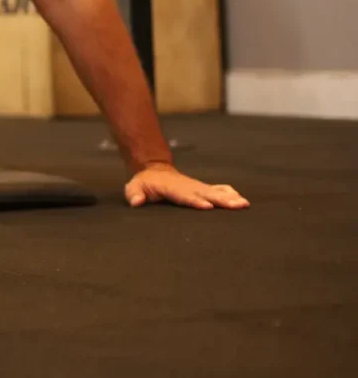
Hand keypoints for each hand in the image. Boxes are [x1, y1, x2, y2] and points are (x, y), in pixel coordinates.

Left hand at [124, 164, 248, 209]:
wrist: (154, 170)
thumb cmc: (144, 183)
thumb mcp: (134, 187)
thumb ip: (134, 194)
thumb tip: (136, 202)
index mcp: (172, 188)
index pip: (184, 196)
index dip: (195, 201)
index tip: (208, 207)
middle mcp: (188, 186)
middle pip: (205, 194)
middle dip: (221, 200)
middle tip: (236, 206)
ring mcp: (196, 187)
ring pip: (215, 192)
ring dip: (230, 198)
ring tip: (244, 204)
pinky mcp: (202, 188)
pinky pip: (218, 190)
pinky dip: (229, 194)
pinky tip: (242, 200)